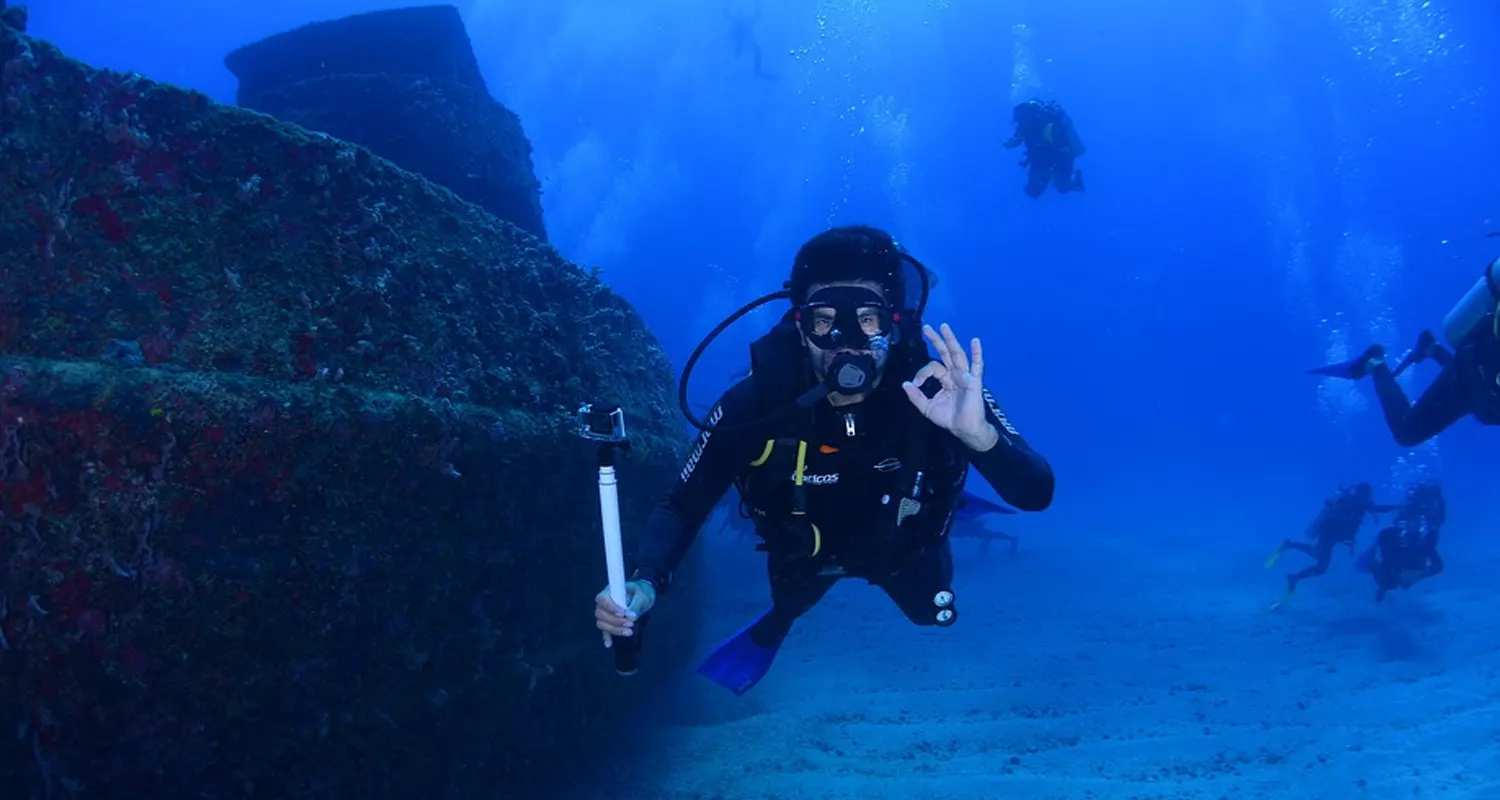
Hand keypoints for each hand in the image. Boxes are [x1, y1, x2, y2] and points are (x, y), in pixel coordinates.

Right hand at [594, 580, 655, 646]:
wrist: (643, 596)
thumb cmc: (642, 592)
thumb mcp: (642, 596)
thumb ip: (636, 605)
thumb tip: (630, 616)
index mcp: (610, 591)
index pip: (602, 599)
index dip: (610, 607)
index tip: (622, 613)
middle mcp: (604, 603)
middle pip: (600, 613)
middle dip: (615, 621)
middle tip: (630, 624)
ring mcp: (605, 613)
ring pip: (601, 623)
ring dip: (614, 629)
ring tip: (629, 632)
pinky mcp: (609, 622)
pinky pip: (604, 630)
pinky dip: (606, 637)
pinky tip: (609, 644)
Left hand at [902, 323, 995, 450]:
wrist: (964, 429)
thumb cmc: (949, 418)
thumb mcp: (927, 407)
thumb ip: (916, 396)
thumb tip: (905, 384)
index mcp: (945, 379)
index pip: (932, 367)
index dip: (921, 373)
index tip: (916, 384)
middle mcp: (955, 374)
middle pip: (945, 353)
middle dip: (936, 340)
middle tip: (926, 327)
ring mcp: (965, 376)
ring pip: (957, 355)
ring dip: (951, 340)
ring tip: (944, 327)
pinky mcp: (974, 381)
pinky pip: (977, 366)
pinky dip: (977, 353)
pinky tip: (975, 341)